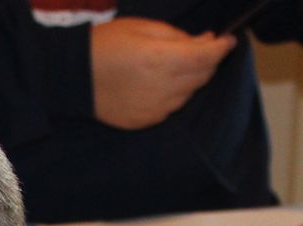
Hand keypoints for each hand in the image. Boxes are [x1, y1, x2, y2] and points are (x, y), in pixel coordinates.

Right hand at [91, 19, 237, 129]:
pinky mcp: (146, 120)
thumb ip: (177, 36)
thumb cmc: (105, 46)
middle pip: (202, 76)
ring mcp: (155, 108)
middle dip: (208, 61)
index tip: (229, 40)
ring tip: (176, 64)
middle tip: (203, 48)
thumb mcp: (141, 28)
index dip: (222, 48)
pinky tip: (160, 82)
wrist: (73, 78)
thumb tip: (204, 42)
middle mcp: (163, 88)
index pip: (207, 57)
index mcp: (162, 60)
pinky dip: (174, 93)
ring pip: (189, 93)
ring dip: (191, 78)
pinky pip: (172, 107)